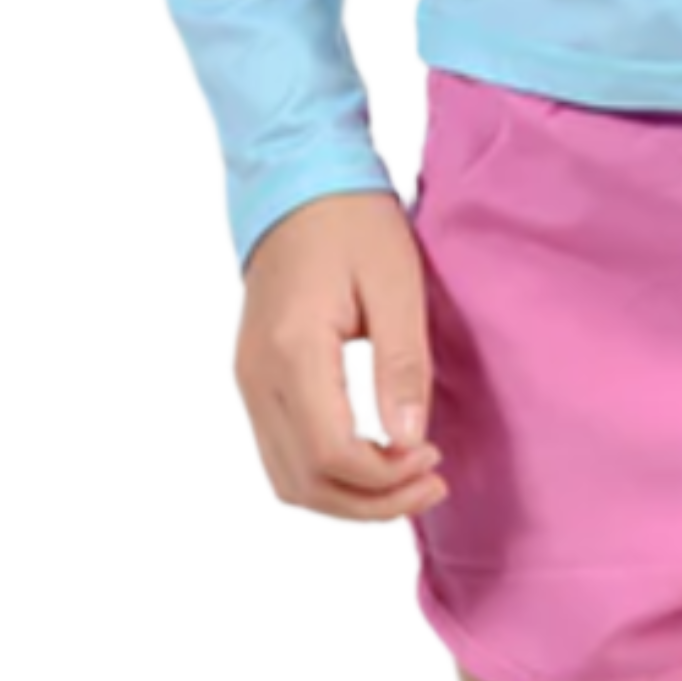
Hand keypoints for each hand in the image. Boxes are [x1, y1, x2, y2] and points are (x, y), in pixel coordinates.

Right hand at [234, 191, 451, 520]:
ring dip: (346, 496)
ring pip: (287, 478)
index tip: (434, 459)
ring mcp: (248, 378)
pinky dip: (325, 472)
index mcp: (292, 350)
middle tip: (430, 484)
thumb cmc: (352, 220)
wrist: (297, 177)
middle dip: (370, 503)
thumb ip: (401, 364)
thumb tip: (409, 441)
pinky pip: (281, 451)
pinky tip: (372, 456)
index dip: (385, 478)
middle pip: (304, 483)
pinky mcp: (253, 375)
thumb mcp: (396, 282)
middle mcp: (257, 375)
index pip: (331, 455)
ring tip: (406, 478)